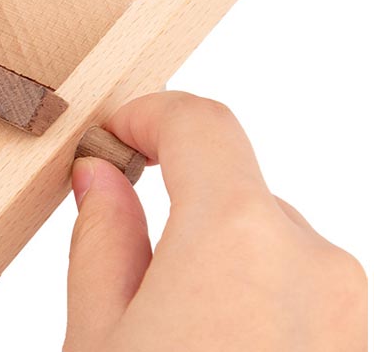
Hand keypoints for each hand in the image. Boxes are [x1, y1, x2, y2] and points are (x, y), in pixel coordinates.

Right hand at [65, 92, 365, 351]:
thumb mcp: (96, 341)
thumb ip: (102, 242)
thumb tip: (102, 180)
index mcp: (235, 241)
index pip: (199, 123)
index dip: (148, 115)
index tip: (116, 136)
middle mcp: (308, 264)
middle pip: (231, 184)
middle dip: (176, 196)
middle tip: (123, 234)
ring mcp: (344, 309)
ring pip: (262, 237)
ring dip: (212, 249)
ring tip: (168, 318)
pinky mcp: (354, 342)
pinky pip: (294, 284)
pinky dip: (249, 288)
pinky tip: (211, 340)